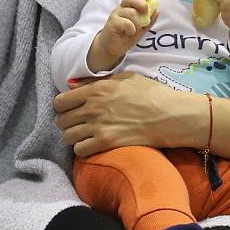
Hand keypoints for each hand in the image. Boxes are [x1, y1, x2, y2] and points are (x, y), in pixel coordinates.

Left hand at [54, 72, 203, 156]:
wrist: (168, 114)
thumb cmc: (149, 93)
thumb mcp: (122, 78)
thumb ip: (94, 82)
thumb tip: (72, 85)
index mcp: (95, 89)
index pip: (60, 101)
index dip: (61, 107)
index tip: (68, 109)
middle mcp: (92, 108)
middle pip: (61, 120)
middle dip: (66, 122)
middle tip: (76, 123)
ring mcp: (98, 126)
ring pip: (67, 136)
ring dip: (73, 136)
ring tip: (84, 135)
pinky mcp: (106, 143)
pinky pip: (80, 150)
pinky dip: (83, 149)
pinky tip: (92, 144)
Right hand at [88, 0, 157, 71]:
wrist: (112, 48)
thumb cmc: (126, 36)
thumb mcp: (141, 28)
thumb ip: (149, 20)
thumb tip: (157, 10)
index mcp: (128, 7)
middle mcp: (121, 8)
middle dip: (141, 4)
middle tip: (145, 14)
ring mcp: (115, 15)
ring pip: (131, 13)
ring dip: (138, 23)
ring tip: (135, 30)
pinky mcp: (112, 23)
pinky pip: (126, 23)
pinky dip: (132, 29)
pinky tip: (129, 33)